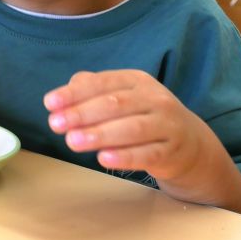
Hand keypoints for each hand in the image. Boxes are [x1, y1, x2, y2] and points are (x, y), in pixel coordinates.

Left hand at [44, 69, 240, 215]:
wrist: (191, 145)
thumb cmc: (143, 117)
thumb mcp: (122, 97)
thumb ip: (93, 90)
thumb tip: (68, 89)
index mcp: (137, 81)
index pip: (102, 83)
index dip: (74, 93)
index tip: (49, 104)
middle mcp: (155, 99)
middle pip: (115, 104)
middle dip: (82, 114)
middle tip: (55, 125)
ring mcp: (168, 125)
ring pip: (131, 128)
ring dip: (99, 134)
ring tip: (72, 142)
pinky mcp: (173, 152)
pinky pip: (148, 154)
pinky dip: (125, 157)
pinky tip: (103, 159)